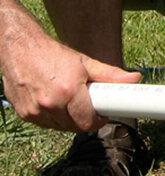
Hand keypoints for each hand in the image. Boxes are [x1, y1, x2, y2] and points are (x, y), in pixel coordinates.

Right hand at [1, 34, 140, 131]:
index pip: (89, 122)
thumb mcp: (85, 63)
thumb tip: (134, 79)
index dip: (98, 120)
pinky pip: (46, 123)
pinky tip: (54, 101)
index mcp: (68, 92)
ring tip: (69, 98)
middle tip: (87, 103)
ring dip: (68, 118)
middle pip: (75, 126)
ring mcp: (35, 111)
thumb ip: (110, 75)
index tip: (102, 114)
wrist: (20, 48)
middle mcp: (50, 104)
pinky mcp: (24, 113)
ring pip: (60, 127)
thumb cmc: (52, 54)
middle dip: (84, 117)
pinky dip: (53, 117)